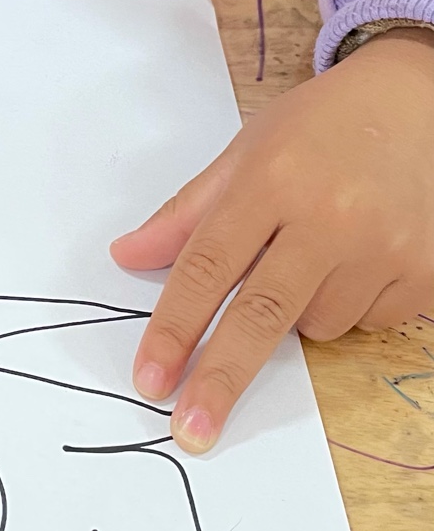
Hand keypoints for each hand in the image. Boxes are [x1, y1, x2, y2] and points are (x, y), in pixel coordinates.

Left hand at [112, 30, 433, 452]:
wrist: (423, 100)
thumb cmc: (326, 124)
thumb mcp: (249, 149)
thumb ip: (189, 211)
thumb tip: (127, 256)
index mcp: (274, 178)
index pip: (209, 266)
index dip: (174, 329)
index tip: (149, 379)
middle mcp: (331, 216)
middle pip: (261, 316)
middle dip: (219, 379)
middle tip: (189, 430)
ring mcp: (384, 248)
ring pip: (316, 327)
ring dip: (298, 312)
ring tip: (316, 250)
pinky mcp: (425, 273)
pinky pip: (365, 323)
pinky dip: (350, 305)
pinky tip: (360, 255)